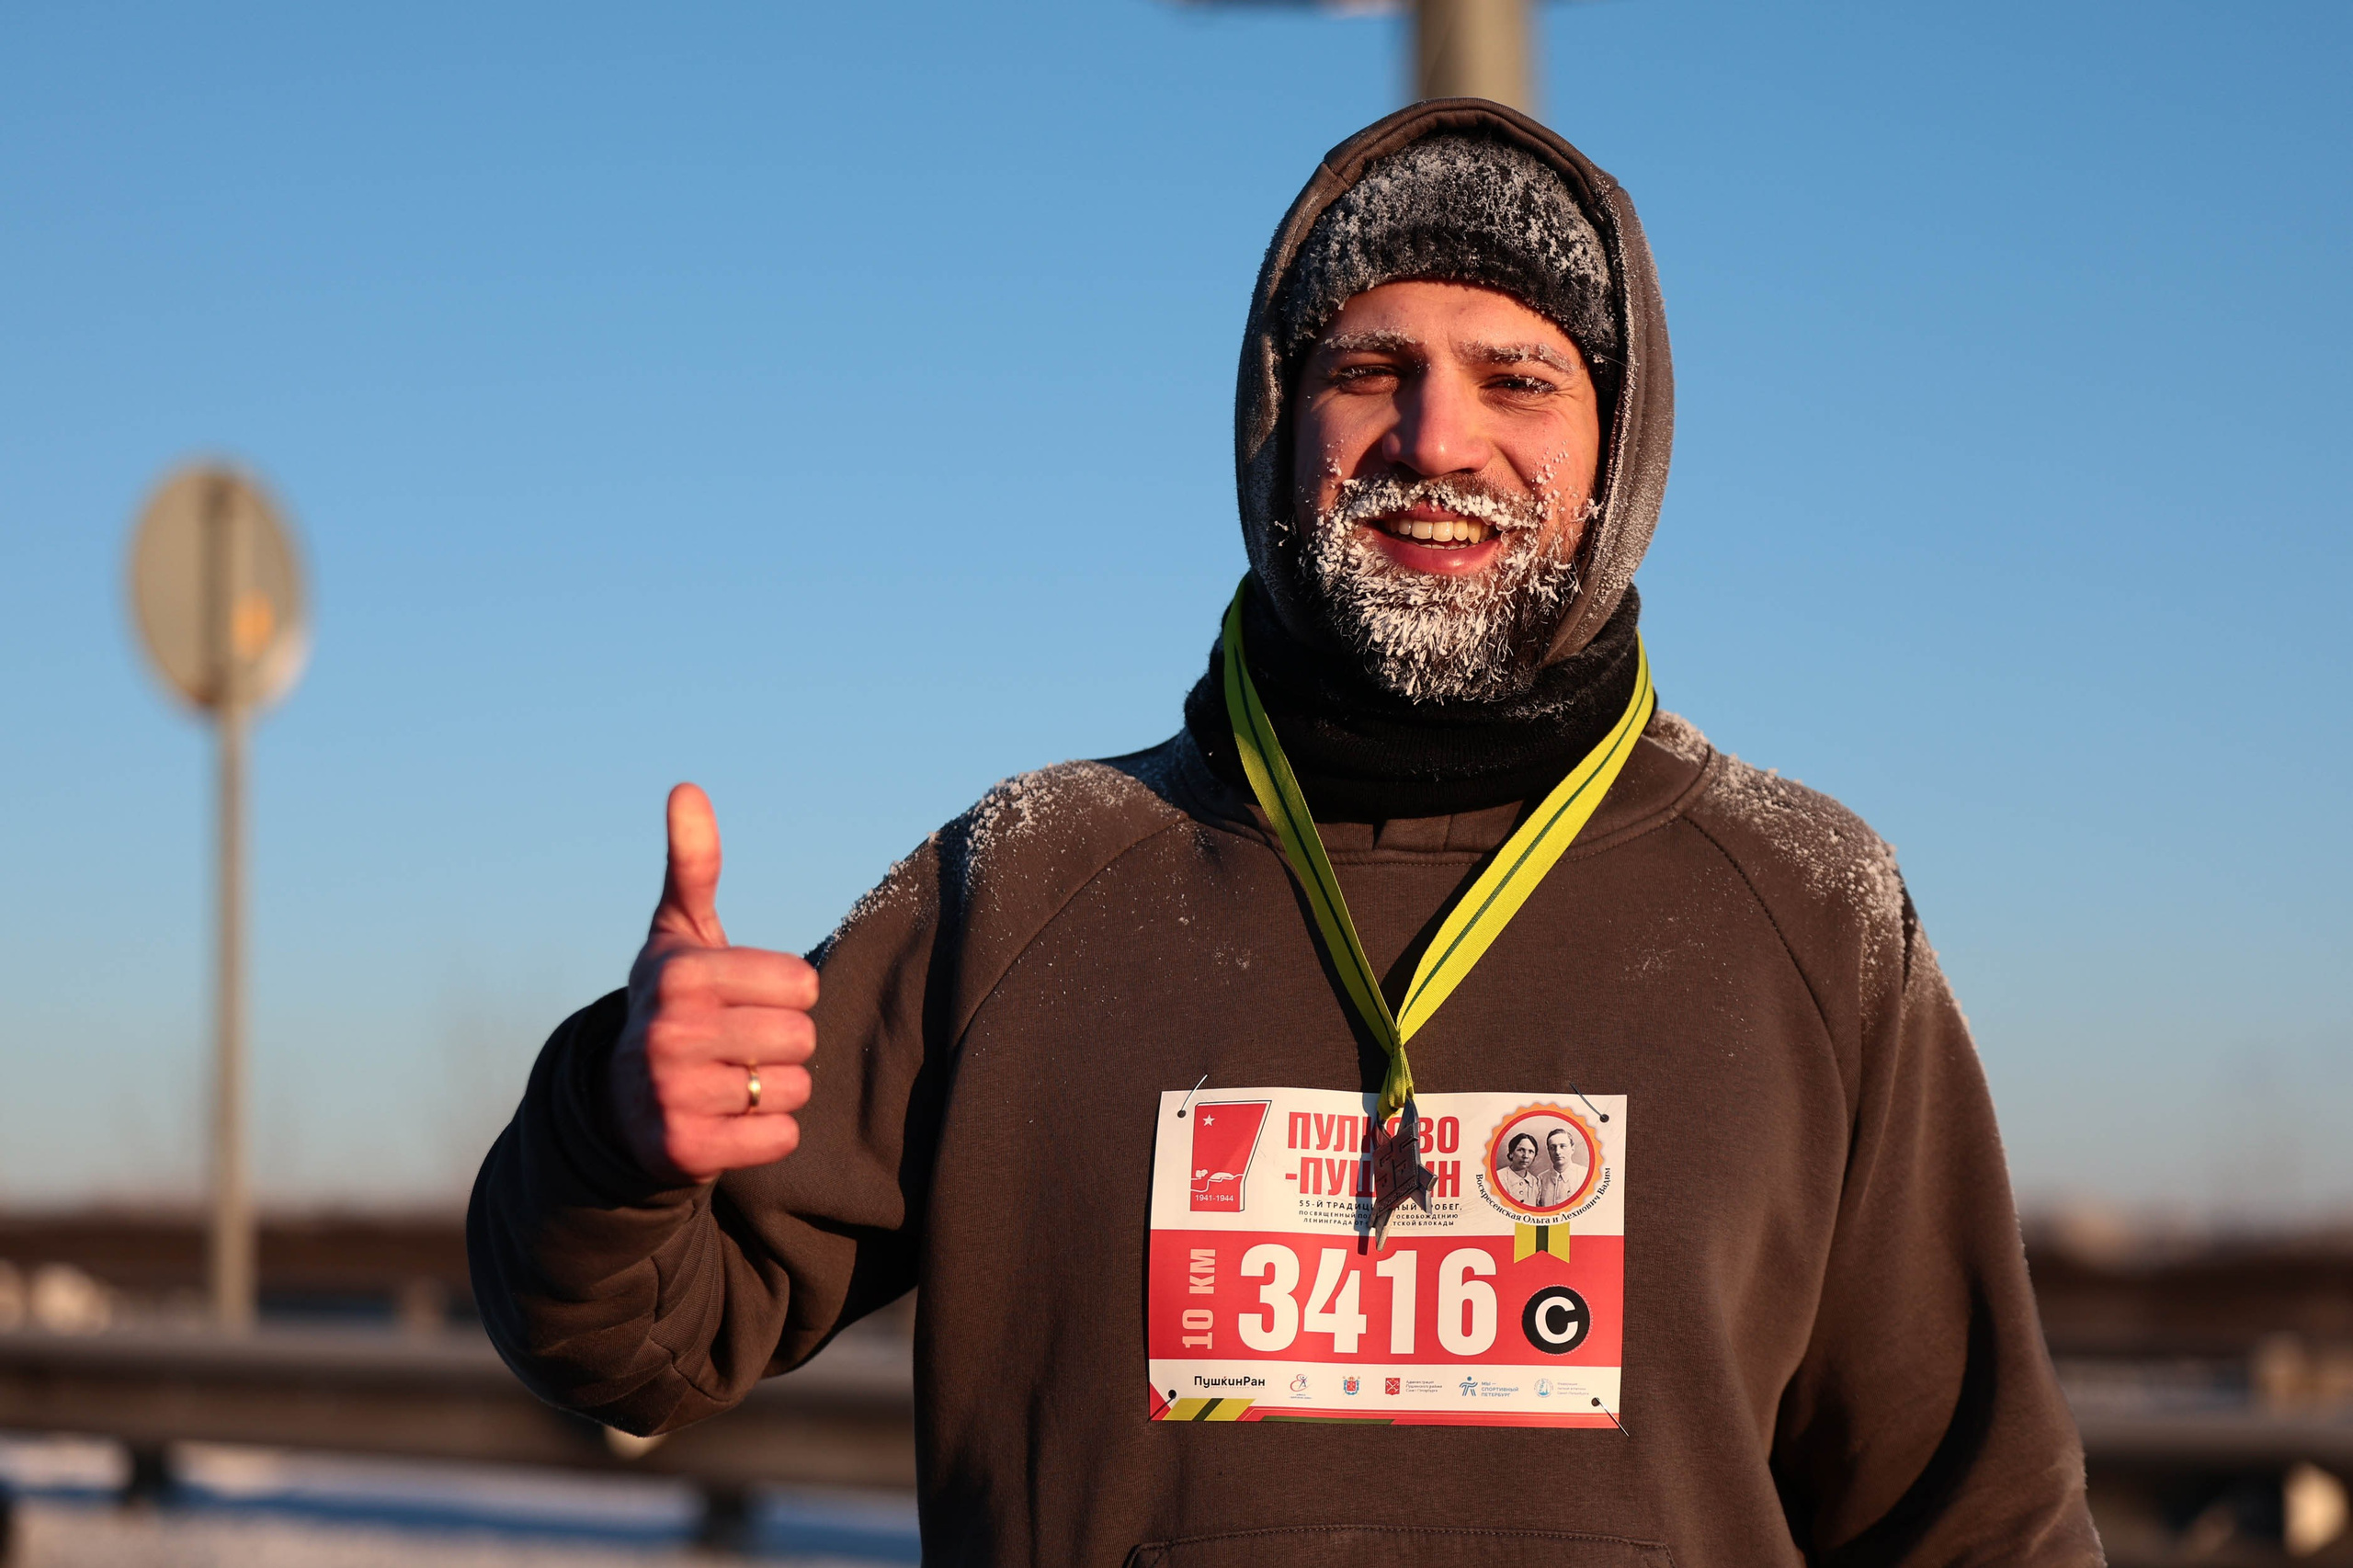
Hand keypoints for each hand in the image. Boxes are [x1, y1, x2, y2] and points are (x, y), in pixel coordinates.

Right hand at [608, 784, 816, 1183]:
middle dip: (784, 1043)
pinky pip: (779, 1138)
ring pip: (793, 1089)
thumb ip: (693, 865)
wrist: (616, 1102)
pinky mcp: (682, 1150)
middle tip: (742, 1045)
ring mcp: (671, 1094)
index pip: (800, 985)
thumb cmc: (671, 1003)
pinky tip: (736, 1119)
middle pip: (800, 1037)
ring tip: (734, 1080)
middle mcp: (668, 1033)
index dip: (789, 995)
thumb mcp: (679, 934)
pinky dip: (772, 1133)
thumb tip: (687, 788)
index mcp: (679, 976)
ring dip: (779, 1089)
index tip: (751, 999)